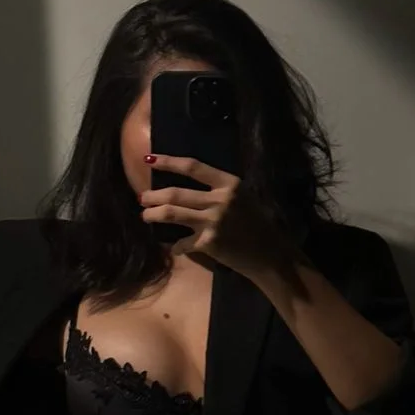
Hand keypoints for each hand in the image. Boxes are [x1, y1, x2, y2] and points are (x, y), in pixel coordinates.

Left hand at [140, 154, 301, 281]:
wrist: (272, 255)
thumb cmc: (259, 225)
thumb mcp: (244, 198)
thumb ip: (219, 190)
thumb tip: (189, 186)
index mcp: (229, 183)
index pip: (192, 167)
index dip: (168, 161)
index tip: (149, 159)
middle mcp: (220, 200)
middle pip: (175, 193)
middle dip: (153, 195)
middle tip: (142, 197)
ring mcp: (213, 222)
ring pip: (171, 214)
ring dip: (152, 215)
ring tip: (145, 216)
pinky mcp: (209, 243)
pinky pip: (182, 243)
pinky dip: (175, 246)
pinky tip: (174, 247)